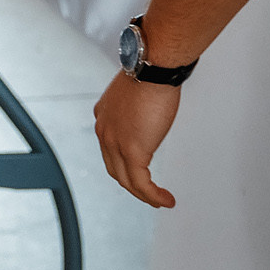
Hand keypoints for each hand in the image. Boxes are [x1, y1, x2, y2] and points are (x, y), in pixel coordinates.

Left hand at [93, 71, 181, 208]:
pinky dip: (153, 196)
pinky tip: (165, 199)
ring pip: (126, 180)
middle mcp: (104, 130)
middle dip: (132, 184)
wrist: (152, 68)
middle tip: (149, 193)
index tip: (139, 171)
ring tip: (159, 201)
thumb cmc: (150, 73)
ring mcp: (115, 142)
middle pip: (115, 168)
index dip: (124, 163)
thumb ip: (137, 108)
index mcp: (104, 116)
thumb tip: (150, 111)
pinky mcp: (132, 151)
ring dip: (144, 195)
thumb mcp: (137, 93)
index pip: (110, 149)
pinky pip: (141, 184)